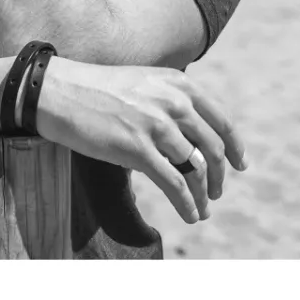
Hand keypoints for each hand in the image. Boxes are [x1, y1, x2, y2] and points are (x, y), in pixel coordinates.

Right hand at [35, 58, 246, 224]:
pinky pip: (174, 183)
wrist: (60, 92)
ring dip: (203, 194)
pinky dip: (187, 203)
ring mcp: (155, 125)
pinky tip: (190, 215)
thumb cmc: (98, 91)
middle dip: (219, 174)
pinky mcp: (137, 149)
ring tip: (203, 208)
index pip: (220, 119)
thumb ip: (171, 103)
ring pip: (195, 168)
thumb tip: (193, 140)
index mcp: (177, 83)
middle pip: (211, 147)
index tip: (239, 163)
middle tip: (217, 191)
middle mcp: (172, 101)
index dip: (234, 145)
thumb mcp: (144, 84)